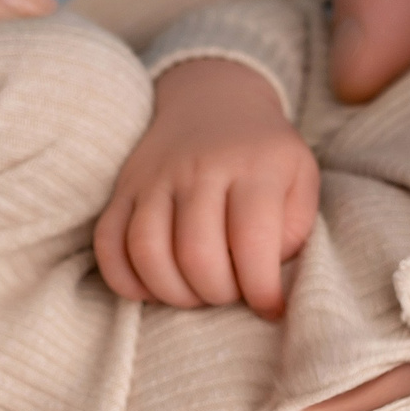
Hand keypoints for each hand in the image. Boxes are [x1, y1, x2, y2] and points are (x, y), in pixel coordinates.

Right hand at [93, 58, 317, 317]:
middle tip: (231, 293)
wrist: (213, 100)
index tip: (271, 309)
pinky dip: (126, 280)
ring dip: (173, 293)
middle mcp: (199, 169)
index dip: (261, 290)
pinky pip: (108, 242)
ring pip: (146, 251)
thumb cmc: (264, 155)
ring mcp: (155, 177)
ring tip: (196, 293)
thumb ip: (294, 229)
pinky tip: (154, 287)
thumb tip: (265, 279)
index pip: (252, 242)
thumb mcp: (301, 178)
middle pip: (196, 253)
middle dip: (217, 294)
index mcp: (253, 167)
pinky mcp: (124, 188)